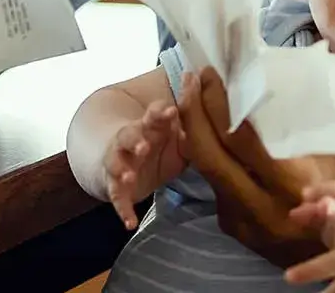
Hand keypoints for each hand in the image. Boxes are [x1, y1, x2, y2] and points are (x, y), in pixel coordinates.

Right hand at [102, 100, 184, 228]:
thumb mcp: (177, 140)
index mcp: (149, 127)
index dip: (159, 113)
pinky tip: (130, 223)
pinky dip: (122, 209)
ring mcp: (120, 162)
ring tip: (128, 177)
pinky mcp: (115, 185)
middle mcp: (131, 141)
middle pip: (128, 136)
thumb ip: (191, 135)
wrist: (125, 162)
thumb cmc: (157, 146)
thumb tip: (219, 128)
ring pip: (116, 162)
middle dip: (135, 141)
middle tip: (144, 147)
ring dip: (122, 169)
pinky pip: (116, 196)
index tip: (171, 112)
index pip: (152, 115)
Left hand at [176, 67, 334, 266]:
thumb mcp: (324, 155)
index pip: (240, 139)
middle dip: (193, 112)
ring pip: (205, 170)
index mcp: (292, 185)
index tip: (210, 74)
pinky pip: (213, 185)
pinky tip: (206, 131)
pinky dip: (207, 155)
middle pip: (209, 155)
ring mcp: (243, 222)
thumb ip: (290, 129)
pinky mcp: (232, 227)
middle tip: (190, 79)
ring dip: (193, 131)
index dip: (218, 103)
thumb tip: (253, 83)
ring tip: (192, 97)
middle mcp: (263, 207)